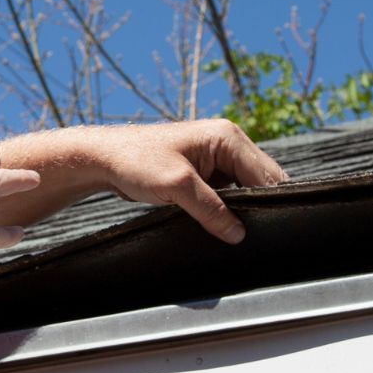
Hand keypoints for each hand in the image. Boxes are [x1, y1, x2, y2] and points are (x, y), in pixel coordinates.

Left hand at [96, 119, 288, 242]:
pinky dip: (229, 208)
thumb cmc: (135, 161)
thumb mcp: (177, 187)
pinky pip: (230, 192)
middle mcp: (229, 143)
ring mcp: (219, 157)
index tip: (267, 229)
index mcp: (228, 137)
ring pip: (247, 188)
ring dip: (243, 208)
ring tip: (238, 229)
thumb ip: (212, 210)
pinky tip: (225, 223)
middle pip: (262, 180)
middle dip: (258, 205)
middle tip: (254, 233)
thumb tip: (238, 234)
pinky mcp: (208, 171)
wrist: (103, 159)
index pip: (267, 174)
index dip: (269, 202)